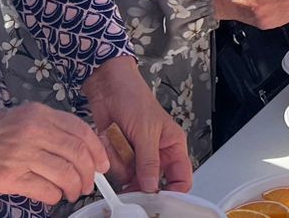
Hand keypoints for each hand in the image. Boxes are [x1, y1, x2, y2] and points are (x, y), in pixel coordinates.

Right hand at [0, 95, 107, 204]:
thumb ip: (44, 130)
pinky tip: (51, 197)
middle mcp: (32, 130)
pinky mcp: (7, 177)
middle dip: (89, 172)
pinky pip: (44, 189)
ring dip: (74, 187)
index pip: (81, 130)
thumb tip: (74, 150)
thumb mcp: (16, 119)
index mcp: (37, 114)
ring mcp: (20, 154)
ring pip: (65, 173)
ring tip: (72, 193)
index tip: (102, 164)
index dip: (97, 150)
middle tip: (89, 184)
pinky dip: (54, 196)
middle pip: (78, 153)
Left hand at [83, 56, 192, 193]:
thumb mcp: (146, 131)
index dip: (174, 191)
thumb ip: (149, 161)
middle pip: (153, 182)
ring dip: (122, 162)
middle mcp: (156, 154)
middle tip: (131, 175)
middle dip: (139, 179)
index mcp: (173, 145)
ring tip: (120, 141)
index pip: (181, 177)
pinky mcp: (120, 155)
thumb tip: (152, 185)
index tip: (162, 200)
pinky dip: (111, 157)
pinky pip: (115, 170)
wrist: (107, 87)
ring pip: (131, 178)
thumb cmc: (134, 98)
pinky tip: (112, 141)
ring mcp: (136, 156)